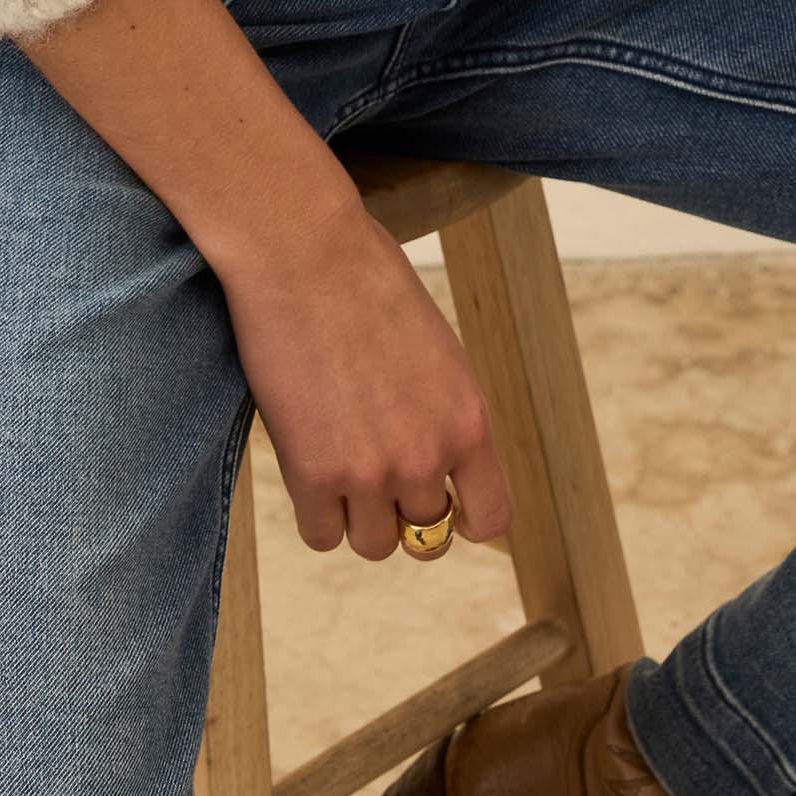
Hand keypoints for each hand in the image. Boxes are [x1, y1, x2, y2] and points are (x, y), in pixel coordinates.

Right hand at [212, 188, 514, 563]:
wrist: (304, 251)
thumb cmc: (365, 282)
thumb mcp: (435, 351)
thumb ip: (441, 413)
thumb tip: (433, 465)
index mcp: (469, 420)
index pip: (491, 517)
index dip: (465, 520)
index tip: (446, 509)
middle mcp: (427, 456)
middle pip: (425, 537)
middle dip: (402, 512)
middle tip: (373, 472)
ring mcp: (370, 471)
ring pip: (373, 544)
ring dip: (357, 516)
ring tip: (336, 464)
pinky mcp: (312, 474)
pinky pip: (322, 534)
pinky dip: (315, 511)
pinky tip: (306, 466)